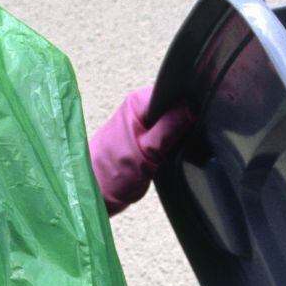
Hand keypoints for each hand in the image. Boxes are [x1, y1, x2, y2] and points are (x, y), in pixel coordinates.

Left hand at [88, 86, 193, 216]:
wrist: (93, 194)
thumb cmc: (111, 176)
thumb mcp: (147, 153)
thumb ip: (169, 129)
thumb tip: (190, 108)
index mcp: (137, 102)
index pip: (173, 90)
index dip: (187, 105)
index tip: (192, 123)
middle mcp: (137, 107)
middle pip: (174, 105)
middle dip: (182, 122)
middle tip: (178, 143)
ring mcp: (139, 122)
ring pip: (170, 120)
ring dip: (175, 135)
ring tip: (169, 151)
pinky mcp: (141, 137)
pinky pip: (163, 133)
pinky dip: (168, 144)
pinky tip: (166, 155)